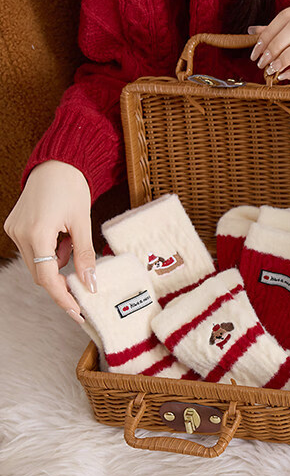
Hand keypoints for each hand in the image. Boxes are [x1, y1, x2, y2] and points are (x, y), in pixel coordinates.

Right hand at [3, 160, 96, 323]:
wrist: (56, 164)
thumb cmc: (72, 188)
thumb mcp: (83, 224)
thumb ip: (86, 256)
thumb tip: (90, 284)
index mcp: (37, 233)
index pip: (48, 277)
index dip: (63, 297)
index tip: (77, 312)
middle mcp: (20, 234)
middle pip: (41, 273)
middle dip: (61, 282)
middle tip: (83, 287)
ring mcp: (14, 230)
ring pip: (38, 262)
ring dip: (57, 261)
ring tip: (71, 239)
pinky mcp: (14, 226)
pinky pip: (33, 249)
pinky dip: (50, 250)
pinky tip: (61, 234)